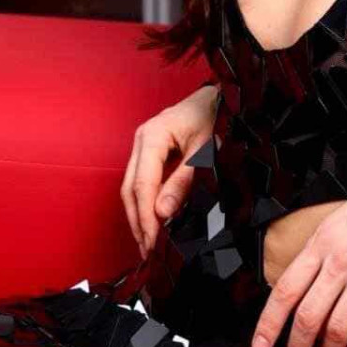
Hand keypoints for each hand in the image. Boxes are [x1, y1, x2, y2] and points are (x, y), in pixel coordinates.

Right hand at [120, 84, 219, 257]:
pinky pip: (140, 180)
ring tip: (148, 243)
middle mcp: (141, 140)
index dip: (146, 217)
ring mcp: (142, 145)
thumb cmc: (213, 117)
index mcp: (152, 136)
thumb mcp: (204, 150)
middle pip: (130, 188)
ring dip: (138, 215)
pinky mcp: (148, 151)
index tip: (153, 243)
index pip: (142, 185)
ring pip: (131, 186)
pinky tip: (153, 221)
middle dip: (137, 221)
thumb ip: (184, 180)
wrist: (216, 96)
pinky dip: (144, 202)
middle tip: (148, 250)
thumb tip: (163, 213)